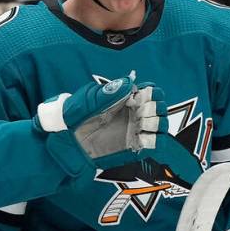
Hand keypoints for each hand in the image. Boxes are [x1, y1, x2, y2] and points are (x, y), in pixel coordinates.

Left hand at [34, 75, 167, 174]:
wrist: (66, 142)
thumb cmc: (74, 117)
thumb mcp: (89, 100)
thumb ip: (110, 92)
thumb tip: (129, 81)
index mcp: (126, 98)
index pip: (152, 90)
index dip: (151, 92)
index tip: (137, 97)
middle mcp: (134, 114)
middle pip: (161, 106)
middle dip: (154, 107)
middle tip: (139, 111)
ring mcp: (136, 131)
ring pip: (163, 124)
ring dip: (156, 123)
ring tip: (140, 125)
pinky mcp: (136, 149)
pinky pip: (158, 145)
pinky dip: (156, 140)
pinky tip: (142, 138)